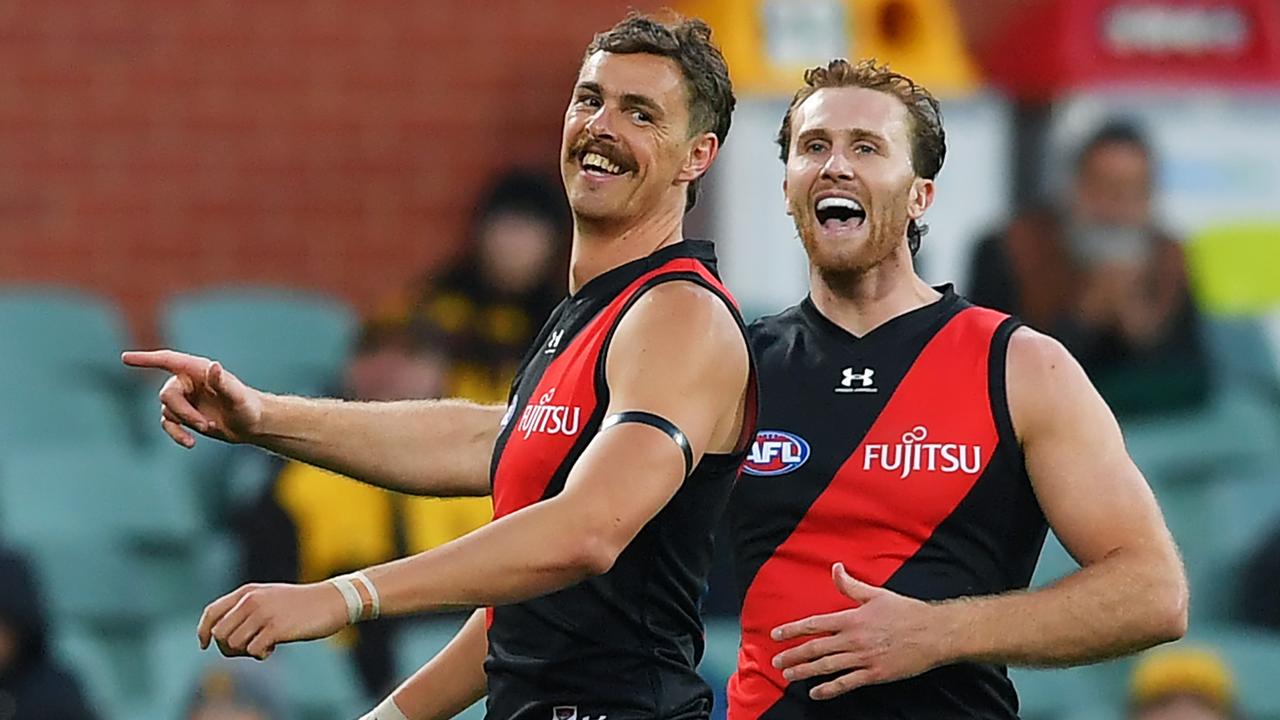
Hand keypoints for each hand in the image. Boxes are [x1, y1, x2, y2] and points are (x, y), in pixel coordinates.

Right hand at [121, 350, 263, 446]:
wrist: (251, 423)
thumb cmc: (248, 405)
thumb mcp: (238, 395)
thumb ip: (224, 382)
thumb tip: (213, 367)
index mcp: (198, 370)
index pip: (167, 361)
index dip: (146, 359)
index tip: (125, 358)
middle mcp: (187, 381)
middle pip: (167, 394)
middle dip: (183, 412)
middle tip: (205, 425)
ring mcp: (184, 399)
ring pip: (168, 410)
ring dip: (184, 423)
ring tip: (208, 428)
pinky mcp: (184, 415)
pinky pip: (168, 423)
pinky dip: (176, 434)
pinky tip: (190, 443)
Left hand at [197, 582, 348, 659]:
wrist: (332, 601)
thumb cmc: (301, 604)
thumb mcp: (269, 597)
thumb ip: (246, 609)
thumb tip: (219, 636)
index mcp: (247, 592)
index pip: (211, 612)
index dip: (203, 631)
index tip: (205, 645)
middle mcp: (251, 600)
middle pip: (220, 634)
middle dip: (229, 647)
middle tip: (248, 647)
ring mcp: (264, 614)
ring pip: (234, 644)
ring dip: (247, 651)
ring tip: (265, 645)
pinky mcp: (277, 628)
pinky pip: (253, 651)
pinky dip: (261, 655)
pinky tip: (274, 648)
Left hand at [770, 563, 946, 699]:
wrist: (934, 633)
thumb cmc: (906, 612)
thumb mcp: (876, 594)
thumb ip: (850, 585)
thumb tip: (834, 568)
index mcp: (852, 618)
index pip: (815, 624)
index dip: (793, 630)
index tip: (776, 635)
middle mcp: (854, 639)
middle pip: (816, 648)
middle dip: (793, 655)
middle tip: (776, 662)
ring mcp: (864, 659)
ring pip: (827, 667)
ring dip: (804, 672)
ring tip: (788, 676)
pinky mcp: (875, 674)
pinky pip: (847, 683)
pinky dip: (829, 689)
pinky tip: (815, 693)